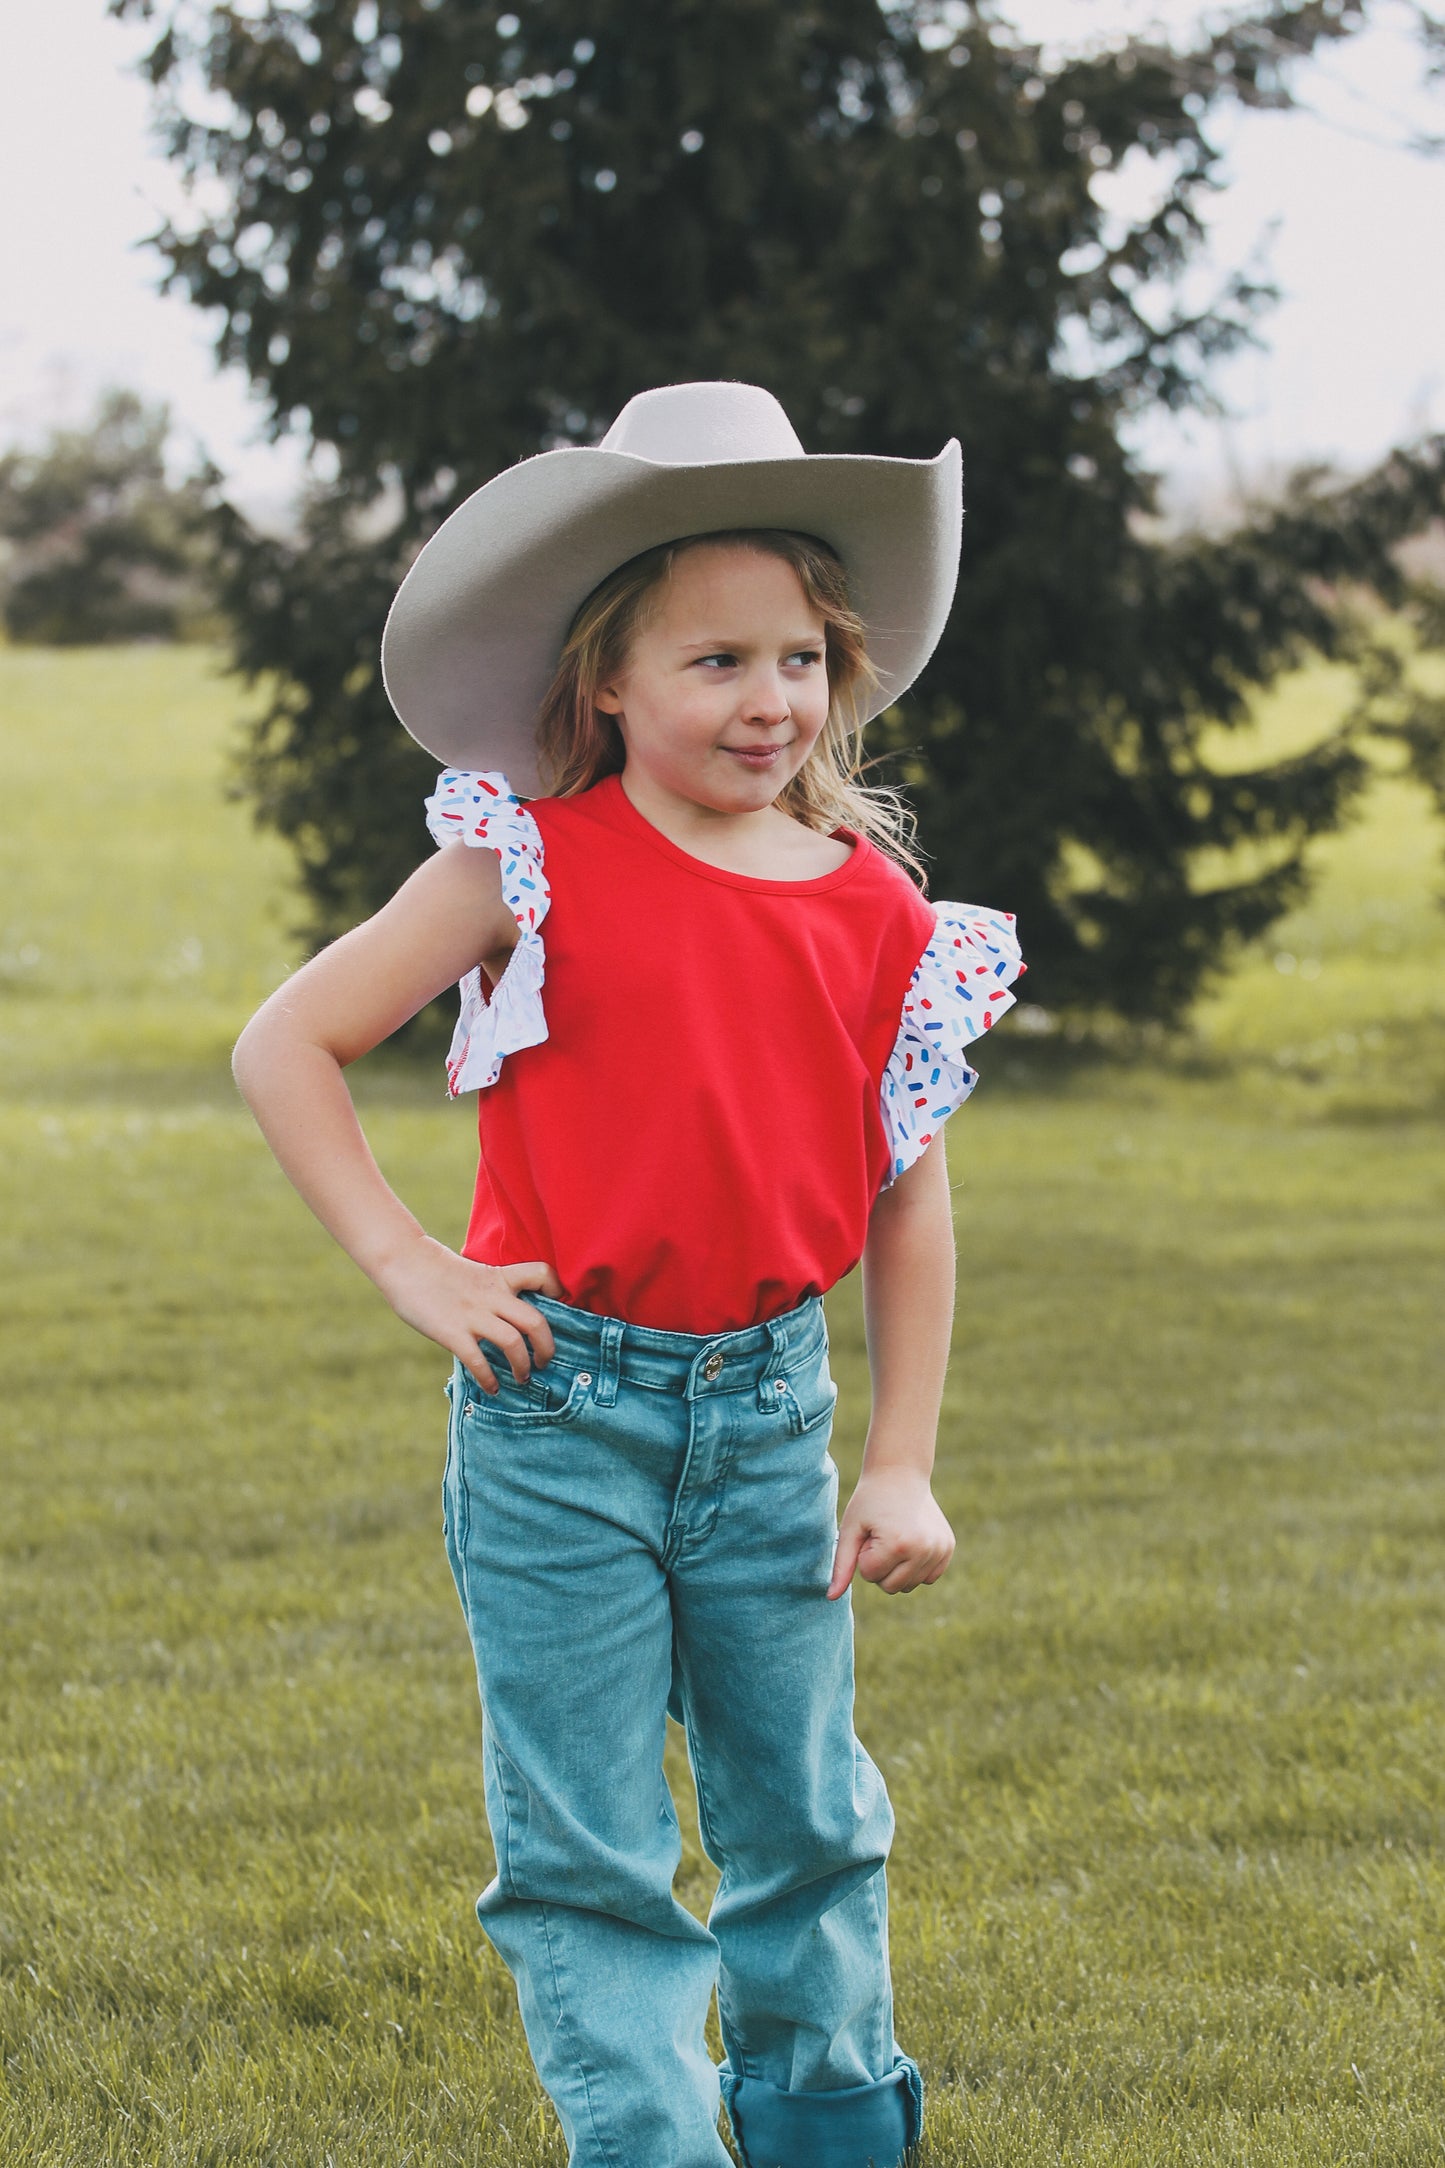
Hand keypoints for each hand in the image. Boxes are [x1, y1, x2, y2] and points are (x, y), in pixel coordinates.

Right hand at [372, 1235, 565, 1391]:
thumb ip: (494, 1292)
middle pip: (537, 1321)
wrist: (404, 1262)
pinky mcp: (453, 1333)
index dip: (557, 1290)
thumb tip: (508, 1317)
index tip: (557, 1308)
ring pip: (514, 1344)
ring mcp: (473, 1315)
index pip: (542, 1275)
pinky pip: (479, 1361)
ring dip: (522, 1366)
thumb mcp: (476, 1274)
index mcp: (500, 1277)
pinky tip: (491, 1388)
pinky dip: (489, 1379)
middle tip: (545, 1361)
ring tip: (522, 1378)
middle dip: (547, 1347)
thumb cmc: (438, 1271)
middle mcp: (493, 1297)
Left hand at [826, 1468, 954, 1599]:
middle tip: (882, 1536)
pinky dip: (915, 1567)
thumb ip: (842, 1565)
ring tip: (895, 1537)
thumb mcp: (850, 1529)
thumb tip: (831, 1597)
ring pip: (909, 1585)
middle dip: (880, 1566)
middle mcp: (923, 1549)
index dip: (864, 1556)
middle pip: (891, 1587)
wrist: (900, 1473)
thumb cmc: (870, 1500)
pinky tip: (911, 1542)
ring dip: (897, 1568)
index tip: (869, 1533)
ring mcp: (940, 1549)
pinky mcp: (948, 1548)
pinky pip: (927, 1578)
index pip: (870, 1576)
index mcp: (898, 1545)